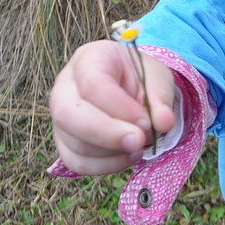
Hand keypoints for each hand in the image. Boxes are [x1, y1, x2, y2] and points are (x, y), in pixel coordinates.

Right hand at [49, 40, 175, 174]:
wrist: (133, 86)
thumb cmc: (141, 77)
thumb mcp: (157, 78)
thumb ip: (161, 98)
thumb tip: (163, 124)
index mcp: (89, 58)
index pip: (93, 84)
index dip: (119, 107)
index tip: (146, 122)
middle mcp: (65, 86)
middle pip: (69, 114)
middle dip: (107, 133)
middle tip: (139, 142)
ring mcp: (61, 115)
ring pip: (73, 142)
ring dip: (111, 152)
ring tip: (141, 145)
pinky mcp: (65, 141)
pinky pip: (75, 162)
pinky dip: (104, 166)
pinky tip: (128, 156)